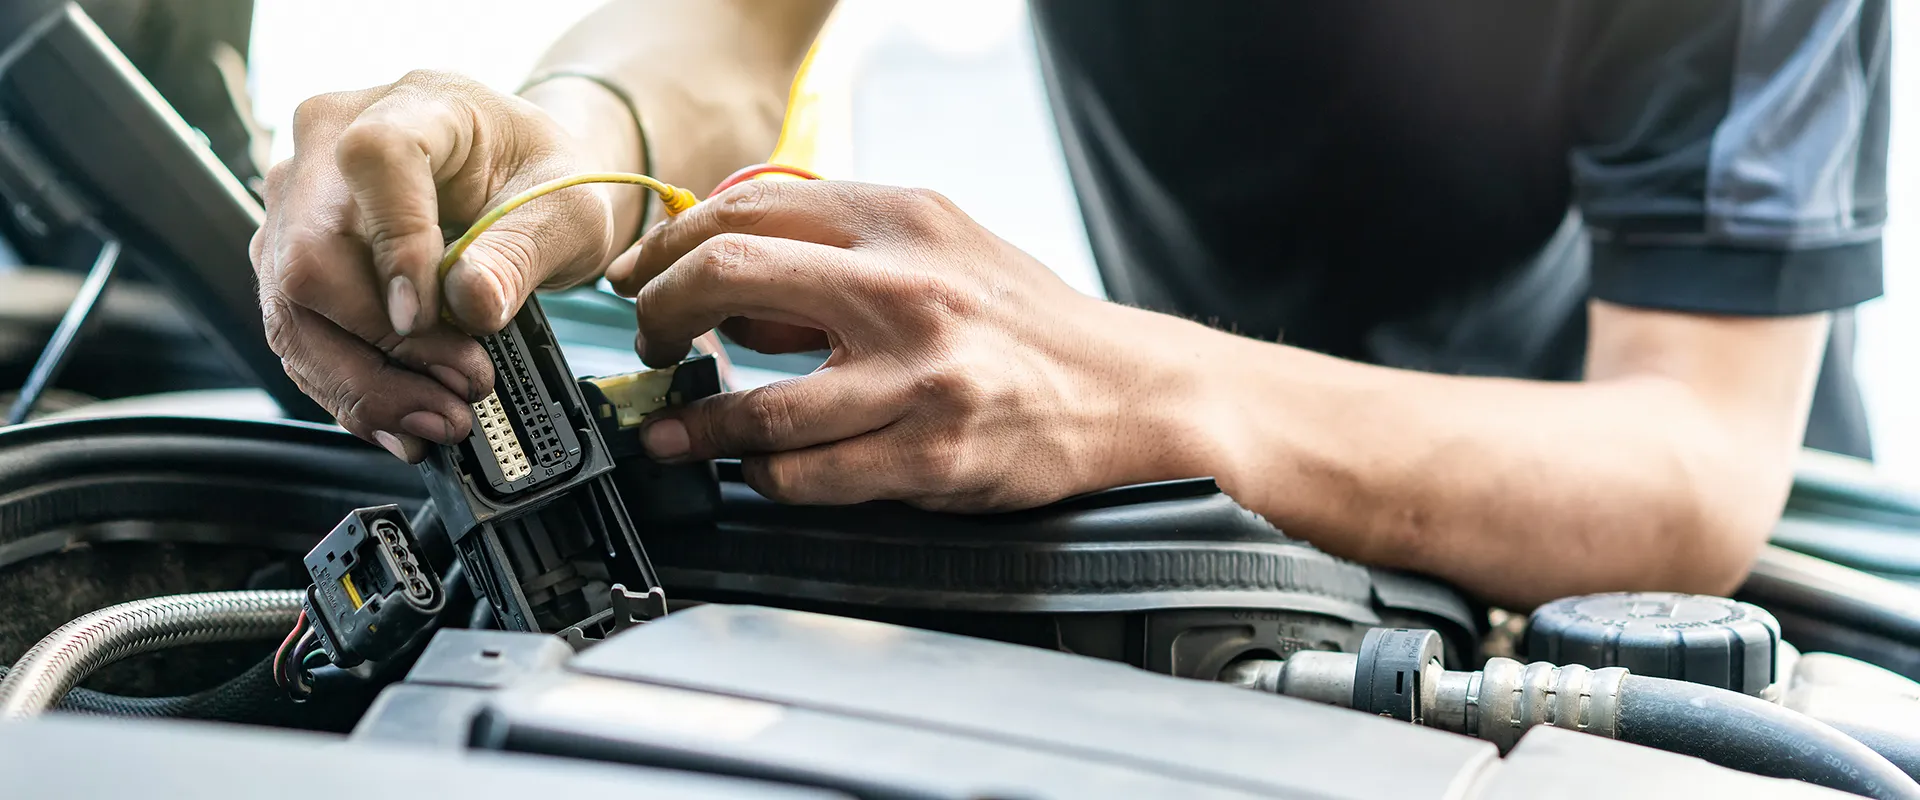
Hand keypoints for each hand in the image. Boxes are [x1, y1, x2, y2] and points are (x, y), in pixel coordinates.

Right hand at [251, 70, 622, 460]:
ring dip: (364, 385)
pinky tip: (405, 424)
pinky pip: (300, 336)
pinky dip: (352, 390)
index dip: (395, 245)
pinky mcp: (292, 261)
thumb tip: (472, 305)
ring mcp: (299, 206)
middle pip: (310, 256)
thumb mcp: (568, 208)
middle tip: (461, 392)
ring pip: (292, 311)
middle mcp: (330, 149)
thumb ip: (522, 250)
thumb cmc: (542, 179)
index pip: (374, 160)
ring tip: (440, 422)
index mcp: (411, 104)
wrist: (522, 183)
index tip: (429, 317)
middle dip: (384, 348)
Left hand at [606, 180, 1214, 511]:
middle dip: (660, 314)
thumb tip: (733, 280)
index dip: (672, 243)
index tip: (646, 276)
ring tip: (673, 429)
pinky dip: (761, 473)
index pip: (749, 206)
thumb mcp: (942, 249)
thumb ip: (845, 250)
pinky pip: (807, 474)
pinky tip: (756, 466)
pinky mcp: (931, 455)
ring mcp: (919, 377)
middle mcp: (908, 286)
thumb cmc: (1026, 324)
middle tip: (650, 342)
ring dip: (694, 422)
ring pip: (757, 402)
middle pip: (728, 276)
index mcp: (904, 219)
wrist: (1128, 391)